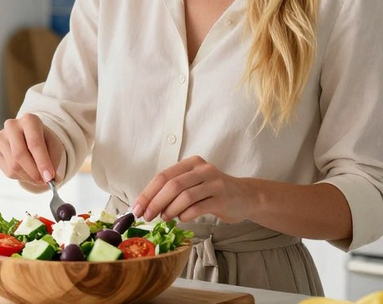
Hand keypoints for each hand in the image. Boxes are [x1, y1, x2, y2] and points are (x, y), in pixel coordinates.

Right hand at [0, 114, 61, 187]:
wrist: (31, 137)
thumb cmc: (45, 141)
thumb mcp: (54, 147)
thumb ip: (53, 161)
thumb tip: (50, 179)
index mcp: (29, 120)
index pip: (34, 143)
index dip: (42, 162)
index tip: (50, 177)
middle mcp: (12, 126)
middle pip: (20, 154)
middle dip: (34, 172)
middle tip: (45, 182)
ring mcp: (1, 138)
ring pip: (13, 165)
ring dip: (29, 177)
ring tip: (38, 177)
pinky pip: (8, 172)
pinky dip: (21, 177)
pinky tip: (27, 172)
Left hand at [132, 156, 254, 223]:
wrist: (245, 196)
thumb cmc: (213, 192)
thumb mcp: (193, 183)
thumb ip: (174, 189)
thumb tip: (147, 205)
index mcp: (191, 163)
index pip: (163, 176)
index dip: (147, 193)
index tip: (137, 208)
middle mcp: (203, 169)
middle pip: (172, 185)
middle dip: (155, 202)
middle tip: (147, 216)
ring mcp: (214, 183)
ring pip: (185, 196)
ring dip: (170, 209)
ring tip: (164, 218)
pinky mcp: (222, 198)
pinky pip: (198, 207)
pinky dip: (185, 215)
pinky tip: (181, 219)